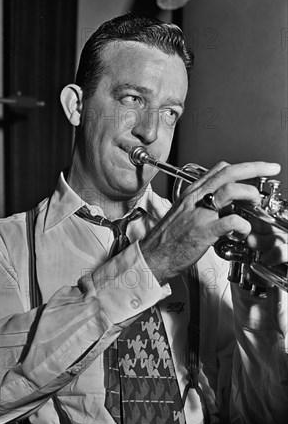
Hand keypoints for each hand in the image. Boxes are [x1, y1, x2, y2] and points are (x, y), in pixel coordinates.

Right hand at [140, 161, 280, 285]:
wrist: (152, 256)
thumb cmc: (167, 239)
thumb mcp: (183, 213)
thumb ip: (203, 204)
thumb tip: (225, 203)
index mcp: (192, 193)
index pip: (219, 169)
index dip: (242, 167)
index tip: (258, 168)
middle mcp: (196, 199)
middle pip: (228, 173)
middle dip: (254, 168)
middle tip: (271, 169)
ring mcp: (199, 215)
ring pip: (229, 191)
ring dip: (249, 194)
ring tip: (257, 203)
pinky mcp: (203, 232)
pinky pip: (230, 221)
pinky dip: (243, 224)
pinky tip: (244, 231)